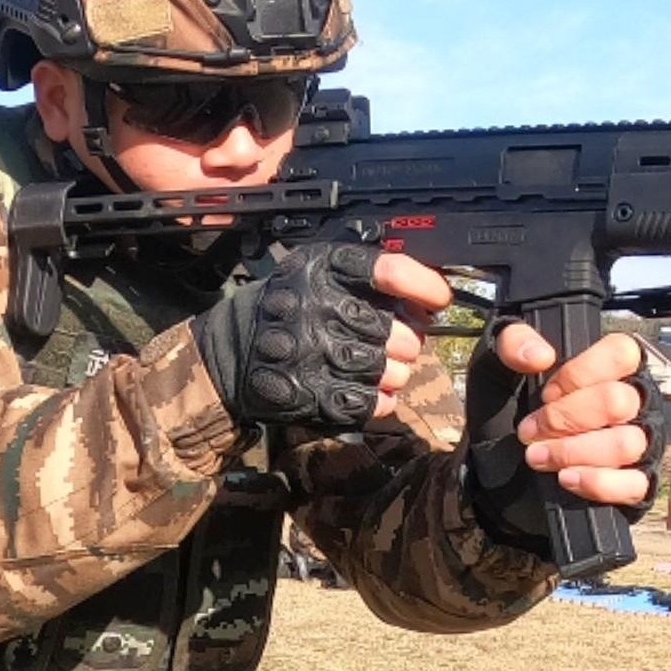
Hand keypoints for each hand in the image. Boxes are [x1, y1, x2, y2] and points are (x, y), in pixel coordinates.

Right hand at [191, 244, 448, 427]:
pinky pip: (371, 402)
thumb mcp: (315, 271)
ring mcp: (313, 353)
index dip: (425, 286)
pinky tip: (369, 389)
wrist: (230, 353)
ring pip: (390, 370)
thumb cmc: (286, 308)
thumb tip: (430, 297)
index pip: (390, 271)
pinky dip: (380, 399)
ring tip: (383, 366)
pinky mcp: (310, 393)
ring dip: (396, 372)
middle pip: (398, 330)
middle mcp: (317, 307)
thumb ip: (367, 276)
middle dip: (409, 340)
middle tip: (401, 341)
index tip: (440, 299)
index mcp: (322, 268)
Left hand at [463, 324, 664, 550]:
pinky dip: (596, 482)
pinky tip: (565, 479)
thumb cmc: (507, 411)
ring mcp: (639, 443)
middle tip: (530, 431)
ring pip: (626, 443)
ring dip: (573, 452)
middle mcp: (632, 401)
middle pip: (619, 401)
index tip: (546, 394)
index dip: (579, 374)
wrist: (497, 468)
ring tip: (538, 457)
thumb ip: (512, 345)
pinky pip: (634, 484)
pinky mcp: (635, 485)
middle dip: (566, 419)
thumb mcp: (497, 370)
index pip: (621, 353)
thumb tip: (540, 355)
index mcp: (608, 367)